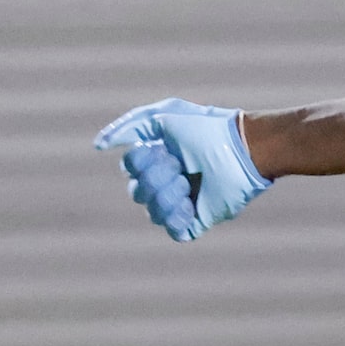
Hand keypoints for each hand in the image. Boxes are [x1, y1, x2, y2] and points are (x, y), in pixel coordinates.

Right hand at [94, 99, 270, 241]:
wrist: (244, 149)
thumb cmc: (207, 130)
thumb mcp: (164, 115)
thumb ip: (129, 127)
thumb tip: (100, 146)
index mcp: (158, 159)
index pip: (130, 168)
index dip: (143, 160)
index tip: (164, 149)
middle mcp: (167, 182)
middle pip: (137, 192)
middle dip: (157, 177)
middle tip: (182, 165)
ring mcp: (183, 202)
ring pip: (152, 212)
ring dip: (168, 194)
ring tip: (189, 182)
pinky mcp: (199, 219)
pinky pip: (173, 230)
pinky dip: (177, 216)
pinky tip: (191, 202)